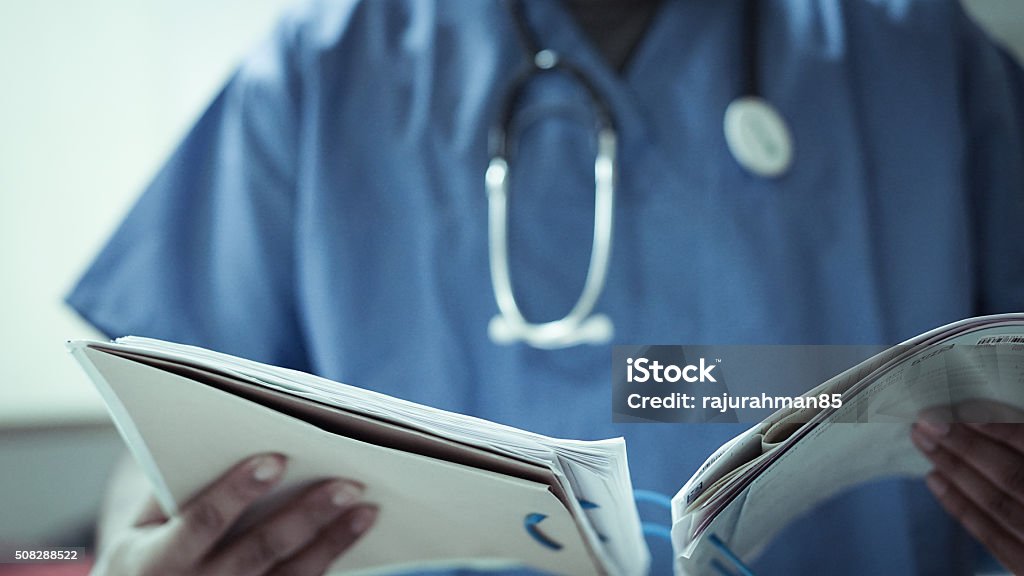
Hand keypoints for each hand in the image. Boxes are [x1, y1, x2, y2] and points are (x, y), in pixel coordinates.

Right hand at [93, 454, 377, 575]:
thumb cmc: (145, 554)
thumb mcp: (140, 527)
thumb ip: (175, 489)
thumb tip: (235, 436)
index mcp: (153, 562)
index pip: (200, 523)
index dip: (237, 491)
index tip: (277, 458)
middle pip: (257, 552)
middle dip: (304, 516)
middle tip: (347, 483)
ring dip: (331, 542)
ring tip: (366, 508)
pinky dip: (329, 561)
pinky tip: (353, 536)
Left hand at [911, 417, 1023, 572]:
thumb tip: (1002, 416)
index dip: (1001, 428)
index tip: (963, 408)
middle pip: (1014, 477)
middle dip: (966, 446)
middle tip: (927, 421)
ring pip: (999, 505)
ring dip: (957, 470)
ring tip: (925, 442)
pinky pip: (995, 539)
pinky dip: (962, 508)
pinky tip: (935, 480)